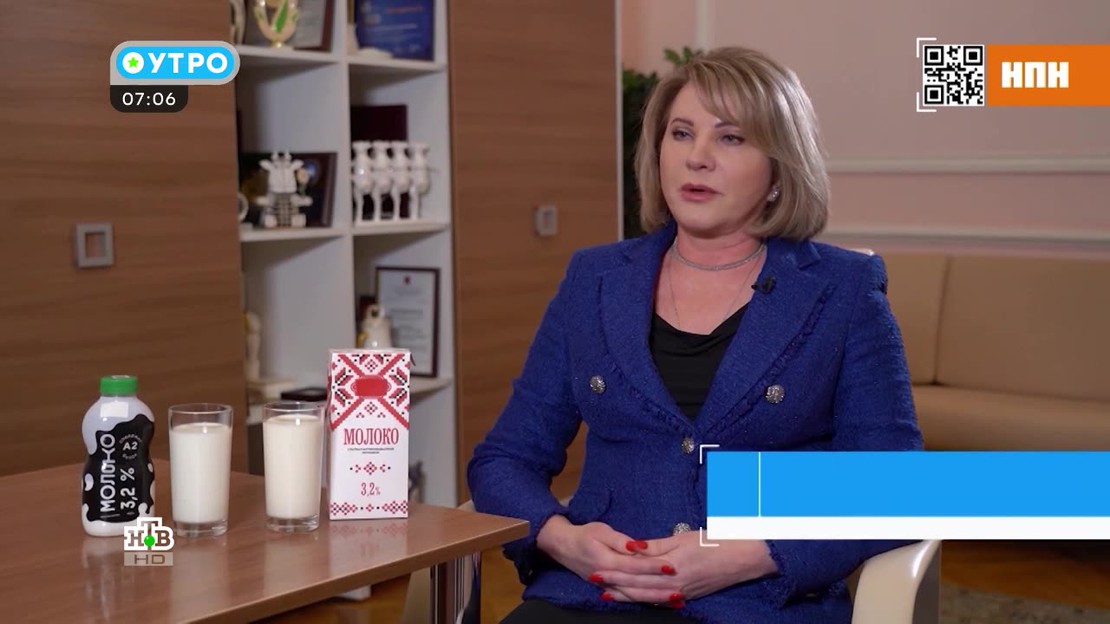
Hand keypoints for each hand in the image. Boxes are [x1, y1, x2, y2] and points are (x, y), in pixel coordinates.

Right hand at [536, 515, 675, 588]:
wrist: (563, 546)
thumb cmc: (584, 534)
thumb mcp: (600, 531)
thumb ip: (619, 540)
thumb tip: (636, 546)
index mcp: (607, 561)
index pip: (635, 565)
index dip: (653, 566)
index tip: (671, 566)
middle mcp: (608, 577)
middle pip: (637, 585)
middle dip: (659, 588)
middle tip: (680, 590)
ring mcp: (607, 585)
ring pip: (634, 595)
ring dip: (655, 598)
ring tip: (675, 600)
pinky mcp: (608, 587)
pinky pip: (628, 597)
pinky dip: (644, 600)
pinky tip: (658, 602)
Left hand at [592, 533, 777, 604]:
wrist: (744, 557)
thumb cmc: (715, 542)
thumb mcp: (683, 538)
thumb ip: (656, 546)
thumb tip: (632, 548)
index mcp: (671, 567)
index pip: (636, 571)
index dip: (614, 572)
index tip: (597, 569)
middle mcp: (675, 584)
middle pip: (638, 586)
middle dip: (615, 585)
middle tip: (595, 581)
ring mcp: (683, 593)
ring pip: (648, 596)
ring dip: (627, 595)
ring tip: (609, 594)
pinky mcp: (690, 596)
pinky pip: (663, 601)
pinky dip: (646, 600)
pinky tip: (636, 599)